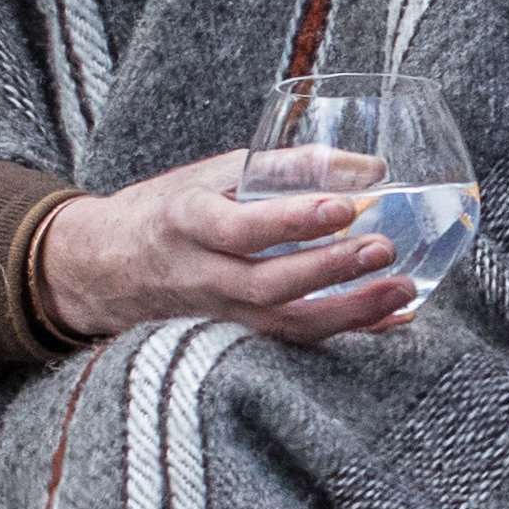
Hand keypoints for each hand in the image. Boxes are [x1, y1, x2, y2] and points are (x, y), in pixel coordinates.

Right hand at [32, 156, 417, 345]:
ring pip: (283, 325)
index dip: (291, 220)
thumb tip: (372, 168)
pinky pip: (293, 341)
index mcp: (187, 222)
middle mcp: (201, 275)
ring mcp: (219, 315)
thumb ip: (286, 168)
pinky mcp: (237, 337)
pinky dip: (346, 331)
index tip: (343, 207)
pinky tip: (391, 319)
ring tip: (403, 290)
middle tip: (385, 248)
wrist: (106, 269)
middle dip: (330, 271)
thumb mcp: (211, 174)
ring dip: (349, 312)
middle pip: (266, 285)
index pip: (239, 227)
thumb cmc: (170, 210)